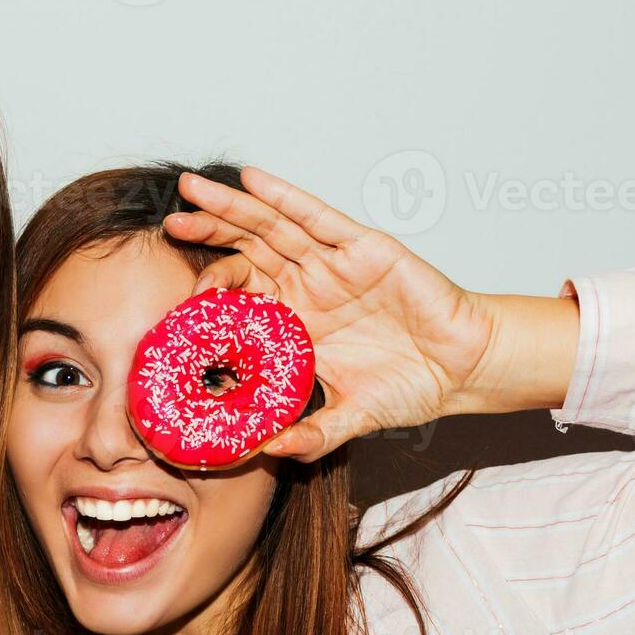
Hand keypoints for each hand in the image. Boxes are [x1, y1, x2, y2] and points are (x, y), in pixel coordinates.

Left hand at [164, 167, 502, 461]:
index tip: (177, 298)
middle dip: (208, 234)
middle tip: (169, 225)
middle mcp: (308, 284)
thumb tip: (268, 454)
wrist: (464, 369)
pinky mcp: (364, 248)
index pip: (242, 294)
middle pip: (246, 250)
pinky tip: (252, 180)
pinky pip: (317, 217)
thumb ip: (310, 436)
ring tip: (192, 192)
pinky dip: (284, 197)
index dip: (209, 290)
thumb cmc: (411, 384)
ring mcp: (333, 263)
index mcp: (296, 319)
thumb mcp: (349, 417)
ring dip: (231, 208)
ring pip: (272, 226)